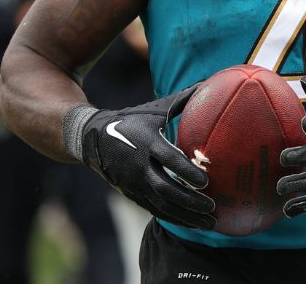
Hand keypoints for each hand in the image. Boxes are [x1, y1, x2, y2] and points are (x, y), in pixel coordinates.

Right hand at [81, 85, 215, 229]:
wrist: (93, 137)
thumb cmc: (132, 120)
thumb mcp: (154, 109)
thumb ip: (183, 99)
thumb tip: (210, 83)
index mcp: (147, 142)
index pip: (169, 159)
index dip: (186, 171)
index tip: (206, 181)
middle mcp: (139, 166)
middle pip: (166, 188)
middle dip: (190, 200)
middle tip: (213, 207)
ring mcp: (134, 183)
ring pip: (161, 204)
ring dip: (186, 215)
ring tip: (210, 223)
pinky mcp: (131, 194)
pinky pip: (154, 210)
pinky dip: (174, 218)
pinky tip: (192, 222)